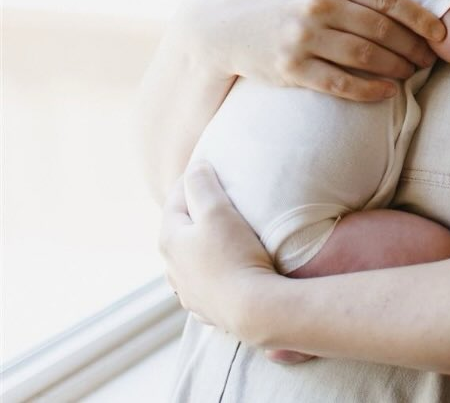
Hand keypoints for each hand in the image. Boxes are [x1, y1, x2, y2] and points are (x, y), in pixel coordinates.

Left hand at [162, 163, 275, 339]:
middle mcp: (172, 268)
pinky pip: (206, 280)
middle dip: (197, 211)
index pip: (175, 199)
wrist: (253, 307)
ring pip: (191, 258)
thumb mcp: (217, 209)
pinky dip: (213, 268)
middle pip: (182, 230)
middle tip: (221, 197)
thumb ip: (202, 184)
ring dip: (204, 243)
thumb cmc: (234, 254)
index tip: (210, 167)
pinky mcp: (206, 308)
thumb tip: (195, 168)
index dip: (193, 180)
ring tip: (226, 232)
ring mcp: (188, 292)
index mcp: (169, 241)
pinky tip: (228, 266)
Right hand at [197, 0, 446, 103]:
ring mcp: (304, 37)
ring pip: (366, 57)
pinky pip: (340, 83)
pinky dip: (369, 89)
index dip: (419, 15)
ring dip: (397, 67)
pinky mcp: (291, 68)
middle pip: (382, 29)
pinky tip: (387, 92)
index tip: (440, 30)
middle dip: (413, 45)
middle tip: (430, 57)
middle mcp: (319, 4)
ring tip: (413, 73)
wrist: (214, 22)